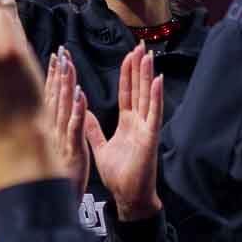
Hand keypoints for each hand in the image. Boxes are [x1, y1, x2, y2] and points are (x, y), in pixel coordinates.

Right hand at [40, 49, 89, 197]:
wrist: (58, 203)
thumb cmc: (61, 176)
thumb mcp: (58, 148)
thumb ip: (57, 129)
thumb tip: (54, 113)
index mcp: (53, 129)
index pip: (53, 97)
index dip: (54, 76)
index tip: (56, 55)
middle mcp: (53, 131)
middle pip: (55, 97)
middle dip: (58, 73)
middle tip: (61, 51)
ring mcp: (61, 140)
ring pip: (63, 108)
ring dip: (65, 85)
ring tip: (68, 64)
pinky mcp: (72, 151)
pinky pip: (74, 128)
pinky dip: (76, 110)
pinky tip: (79, 94)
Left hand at [86, 43, 164, 221]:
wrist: (128, 196)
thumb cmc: (119, 176)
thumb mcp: (100, 147)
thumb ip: (93, 129)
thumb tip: (83, 112)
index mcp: (127, 123)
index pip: (128, 93)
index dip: (128, 74)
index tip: (129, 55)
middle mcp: (139, 122)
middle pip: (139, 89)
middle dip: (139, 67)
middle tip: (141, 45)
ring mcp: (146, 128)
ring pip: (147, 97)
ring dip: (148, 75)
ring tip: (148, 55)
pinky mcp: (150, 138)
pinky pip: (153, 114)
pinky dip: (155, 97)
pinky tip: (158, 81)